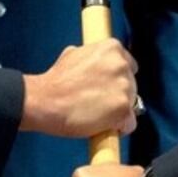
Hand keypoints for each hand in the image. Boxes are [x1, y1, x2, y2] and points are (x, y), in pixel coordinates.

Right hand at [22, 40, 137, 137]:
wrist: (45, 101)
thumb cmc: (56, 82)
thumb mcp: (73, 54)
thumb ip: (92, 57)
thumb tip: (96, 63)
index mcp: (112, 48)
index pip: (128, 66)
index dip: (116, 79)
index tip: (106, 87)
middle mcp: (121, 65)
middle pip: (131, 85)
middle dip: (117, 95)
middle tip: (98, 102)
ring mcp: (124, 87)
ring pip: (132, 105)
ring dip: (117, 111)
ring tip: (96, 114)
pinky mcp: (123, 109)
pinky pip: (129, 123)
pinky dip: (118, 128)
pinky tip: (102, 126)